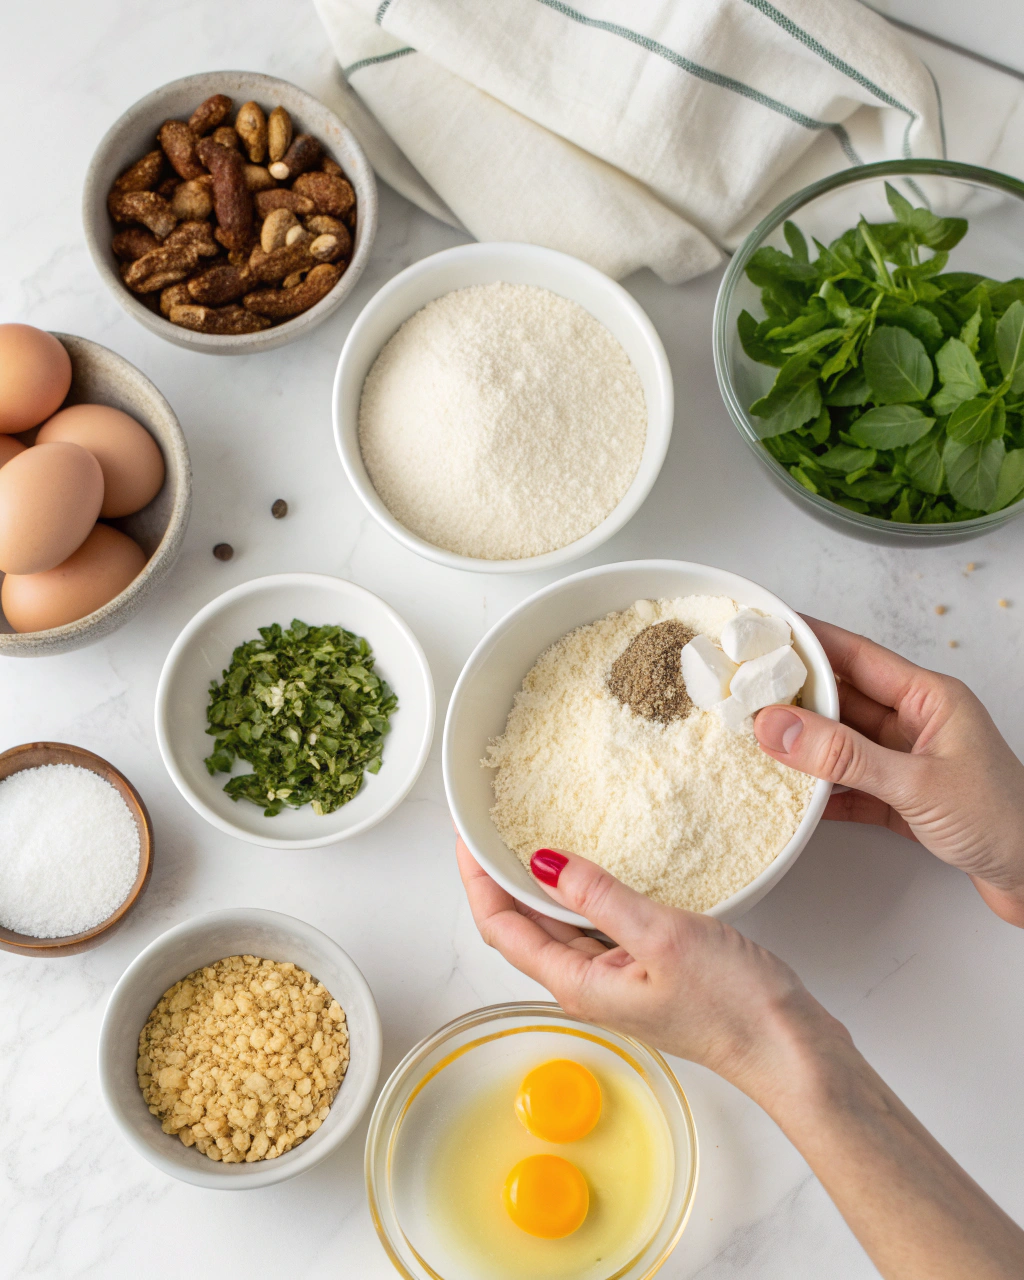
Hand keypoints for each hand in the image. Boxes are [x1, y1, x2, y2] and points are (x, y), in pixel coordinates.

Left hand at [456, 835, 844, 1104]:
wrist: (788, 1048)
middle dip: (497, 876)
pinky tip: (593, 864)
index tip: (464, 834)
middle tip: (488, 823)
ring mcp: (617, 975)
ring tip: (527, 831)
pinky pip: (597, 922)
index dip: (476, 880)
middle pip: (522, 925)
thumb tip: (542, 860)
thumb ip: (600, 896)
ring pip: (559, 922)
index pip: (502, 928)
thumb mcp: (662, 936)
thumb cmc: (734, 1006)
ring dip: (538, 881)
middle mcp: (588, 982)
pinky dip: (583, 890)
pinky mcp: (646, 967)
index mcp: (578, 982)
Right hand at [754, 619, 1023, 926]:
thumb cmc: (1005, 822)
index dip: (807, 640)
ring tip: (754, 737)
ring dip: (802, 743)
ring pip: (840, 741)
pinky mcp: (901, 798)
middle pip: (842, 697)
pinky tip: (790, 792)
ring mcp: (907, 760)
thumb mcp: (915, 783)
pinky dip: (819, 788)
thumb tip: (779, 726)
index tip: (764, 632)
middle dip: (792, 693)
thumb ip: (843, 756)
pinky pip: (848, 783)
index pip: (855, 655)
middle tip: (743, 689)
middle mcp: (916, 722)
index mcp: (929, 697)